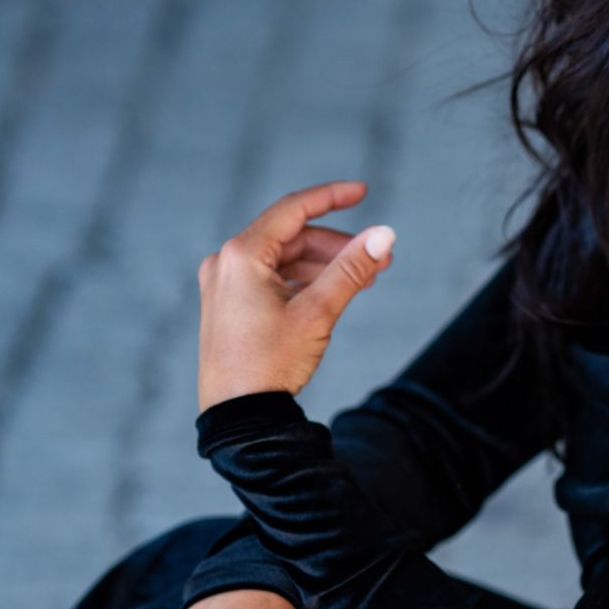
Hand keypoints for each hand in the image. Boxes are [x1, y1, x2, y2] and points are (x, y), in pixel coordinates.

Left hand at [197, 177, 395, 410]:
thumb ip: (352, 269)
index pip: (293, 210)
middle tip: (378, 260)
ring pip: (283, 262)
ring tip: (362, 282)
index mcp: (242, 255)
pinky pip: (270, 281)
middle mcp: (226, 263)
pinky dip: (302, 283)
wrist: (238, 416)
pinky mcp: (227, 307)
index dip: (332, 197)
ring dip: (323, 267)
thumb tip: (384, 235)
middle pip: (291, 238)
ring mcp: (223, 285)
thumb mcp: (318, 312)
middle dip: (336, 246)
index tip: (363, 192)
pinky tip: (330, 296)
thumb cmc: (270, 363)